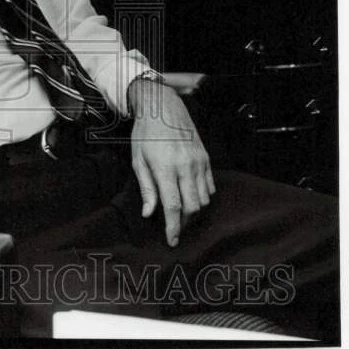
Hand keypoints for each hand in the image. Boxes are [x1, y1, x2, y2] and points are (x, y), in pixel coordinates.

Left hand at [128, 79, 215, 247]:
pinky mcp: (206, 158)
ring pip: (204, 199)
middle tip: (174, 227)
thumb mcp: (138, 160)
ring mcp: (199, 162)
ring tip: (181, 212)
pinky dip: (203, 196)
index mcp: (166, 168)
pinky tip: (191, 195)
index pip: (173, 206)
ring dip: (194, 210)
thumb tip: (149, 214)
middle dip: (184, 222)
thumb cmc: (145, 134)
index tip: (172, 241)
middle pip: (192, 207)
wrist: (163, 107)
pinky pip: (210, 186)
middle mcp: (186, 166)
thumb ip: (146, 189)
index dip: (173, 228)